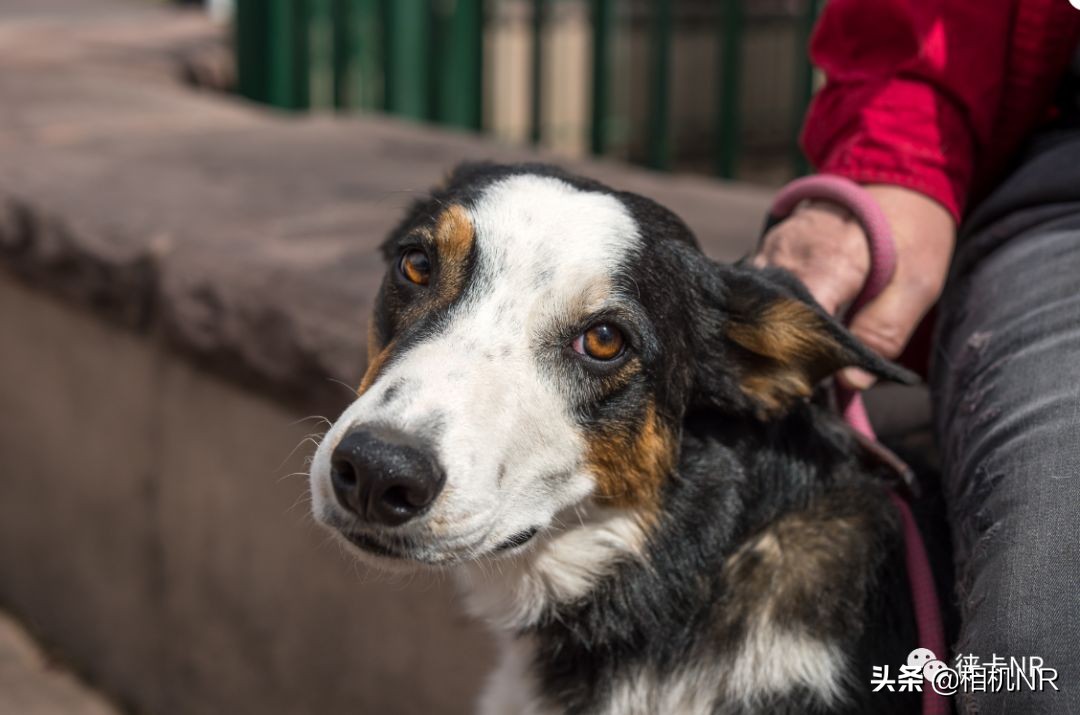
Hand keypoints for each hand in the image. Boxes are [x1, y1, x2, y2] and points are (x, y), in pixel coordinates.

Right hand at [753, 184, 955, 388]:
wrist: (894, 176)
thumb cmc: (911, 233)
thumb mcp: (916, 286)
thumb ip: (883, 333)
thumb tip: (849, 382)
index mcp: (825, 266)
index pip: (793, 328)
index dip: (799, 362)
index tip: (811, 388)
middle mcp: (785, 256)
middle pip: (766, 321)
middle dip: (780, 355)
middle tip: (800, 383)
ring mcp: (769, 249)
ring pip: (756, 307)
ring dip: (771, 334)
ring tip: (791, 359)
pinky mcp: (765, 248)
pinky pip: (755, 290)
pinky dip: (766, 312)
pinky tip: (783, 330)